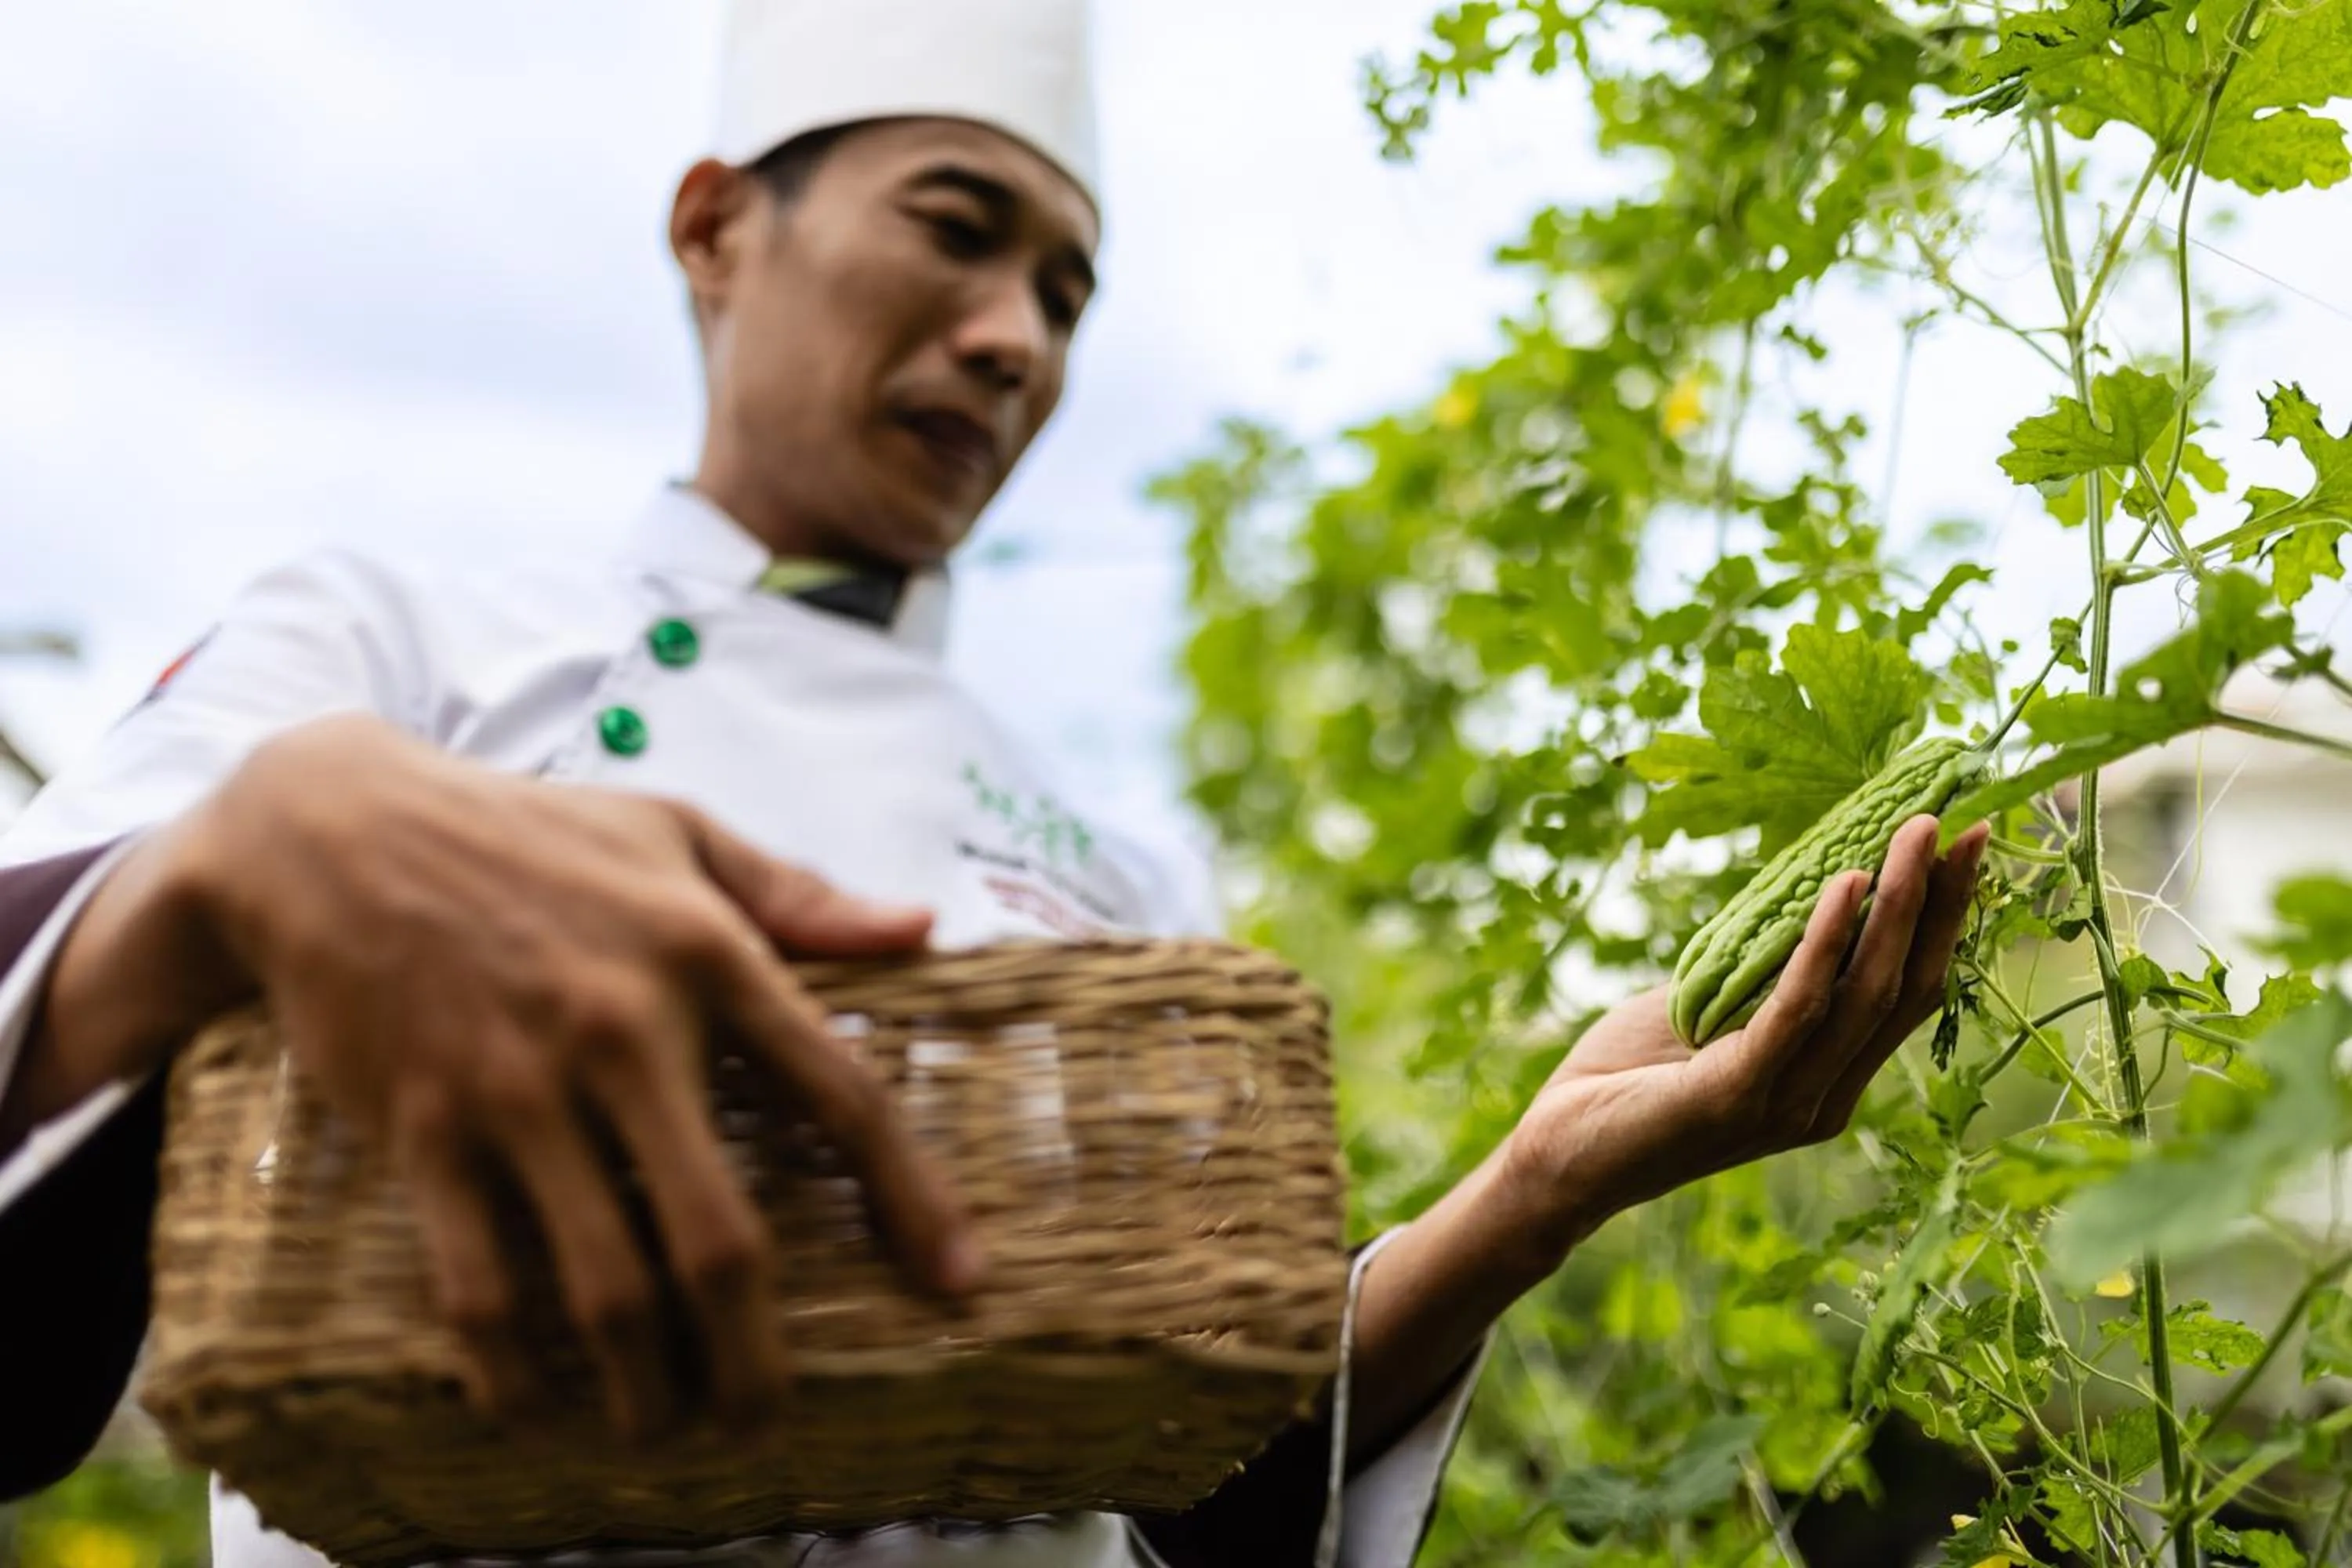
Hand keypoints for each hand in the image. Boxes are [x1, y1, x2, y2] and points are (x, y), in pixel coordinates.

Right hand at [52, 715, 975, 1440]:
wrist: (337, 830)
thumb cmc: (530, 833)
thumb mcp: (679, 834)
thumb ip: (803, 896)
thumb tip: (922, 931)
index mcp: (709, 956)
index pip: (840, 1095)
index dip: (911, 1199)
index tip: (957, 1282)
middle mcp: (626, 1033)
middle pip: (721, 1240)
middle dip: (755, 1358)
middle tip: (768, 1419)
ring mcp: (521, 1091)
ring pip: (605, 1286)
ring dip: (644, 1390)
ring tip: (666, 1436)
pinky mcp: (425, 1130)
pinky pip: (476, 1283)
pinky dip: (509, 1371)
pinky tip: (536, 1413)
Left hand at [1503, 815, 1988, 1252]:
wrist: (1557, 1156)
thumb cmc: (1627, 1079)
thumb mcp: (1706, 1011)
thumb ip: (1758, 973)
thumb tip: (1795, 896)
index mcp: (1828, 1081)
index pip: (1906, 995)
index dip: (1941, 922)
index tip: (1966, 845)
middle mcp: (1824, 1098)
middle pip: (1904, 990)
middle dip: (1939, 903)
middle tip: (1963, 823)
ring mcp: (1787, 1103)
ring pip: (1864, 995)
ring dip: (1895, 905)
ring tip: (1913, 833)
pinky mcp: (1737, 1096)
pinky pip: (1796, 1009)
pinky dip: (1824, 944)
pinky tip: (1843, 885)